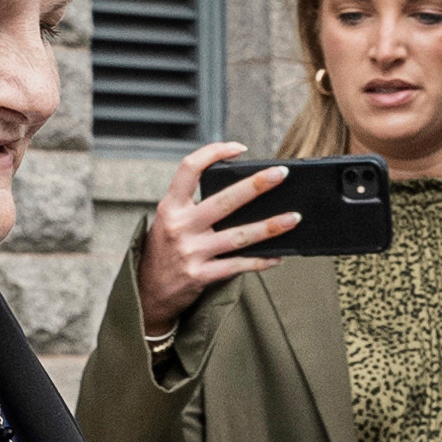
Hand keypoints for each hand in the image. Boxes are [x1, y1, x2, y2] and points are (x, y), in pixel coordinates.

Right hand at [136, 141, 300, 335]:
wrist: (148, 292)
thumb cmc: (165, 250)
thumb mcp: (169, 220)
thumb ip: (193, 205)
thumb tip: (241, 190)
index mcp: (170, 207)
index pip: (189, 169)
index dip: (214, 153)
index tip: (238, 148)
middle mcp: (179, 226)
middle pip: (224, 201)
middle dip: (256, 185)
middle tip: (281, 174)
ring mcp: (191, 252)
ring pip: (238, 235)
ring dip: (269, 226)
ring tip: (293, 218)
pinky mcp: (200, 275)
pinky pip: (238, 266)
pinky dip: (260, 260)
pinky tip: (278, 256)